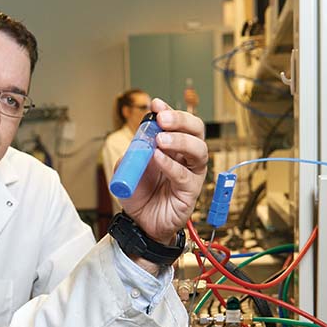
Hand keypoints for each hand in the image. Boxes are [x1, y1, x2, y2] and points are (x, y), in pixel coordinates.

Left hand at [119, 98, 207, 244]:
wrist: (139, 222)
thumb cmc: (139, 195)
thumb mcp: (127, 169)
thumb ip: (132, 154)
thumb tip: (139, 140)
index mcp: (172, 147)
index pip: (178, 123)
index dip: (169, 110)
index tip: (156, 103)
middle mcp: (185, 157)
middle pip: (196, 130)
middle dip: (181, 120)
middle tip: (163, 118)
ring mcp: (191, 173)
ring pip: (199, 150)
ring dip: (180, 140)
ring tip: (160, 139)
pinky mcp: (190, 192)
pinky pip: (185, 176)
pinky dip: (171, 165)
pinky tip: (158, 158)